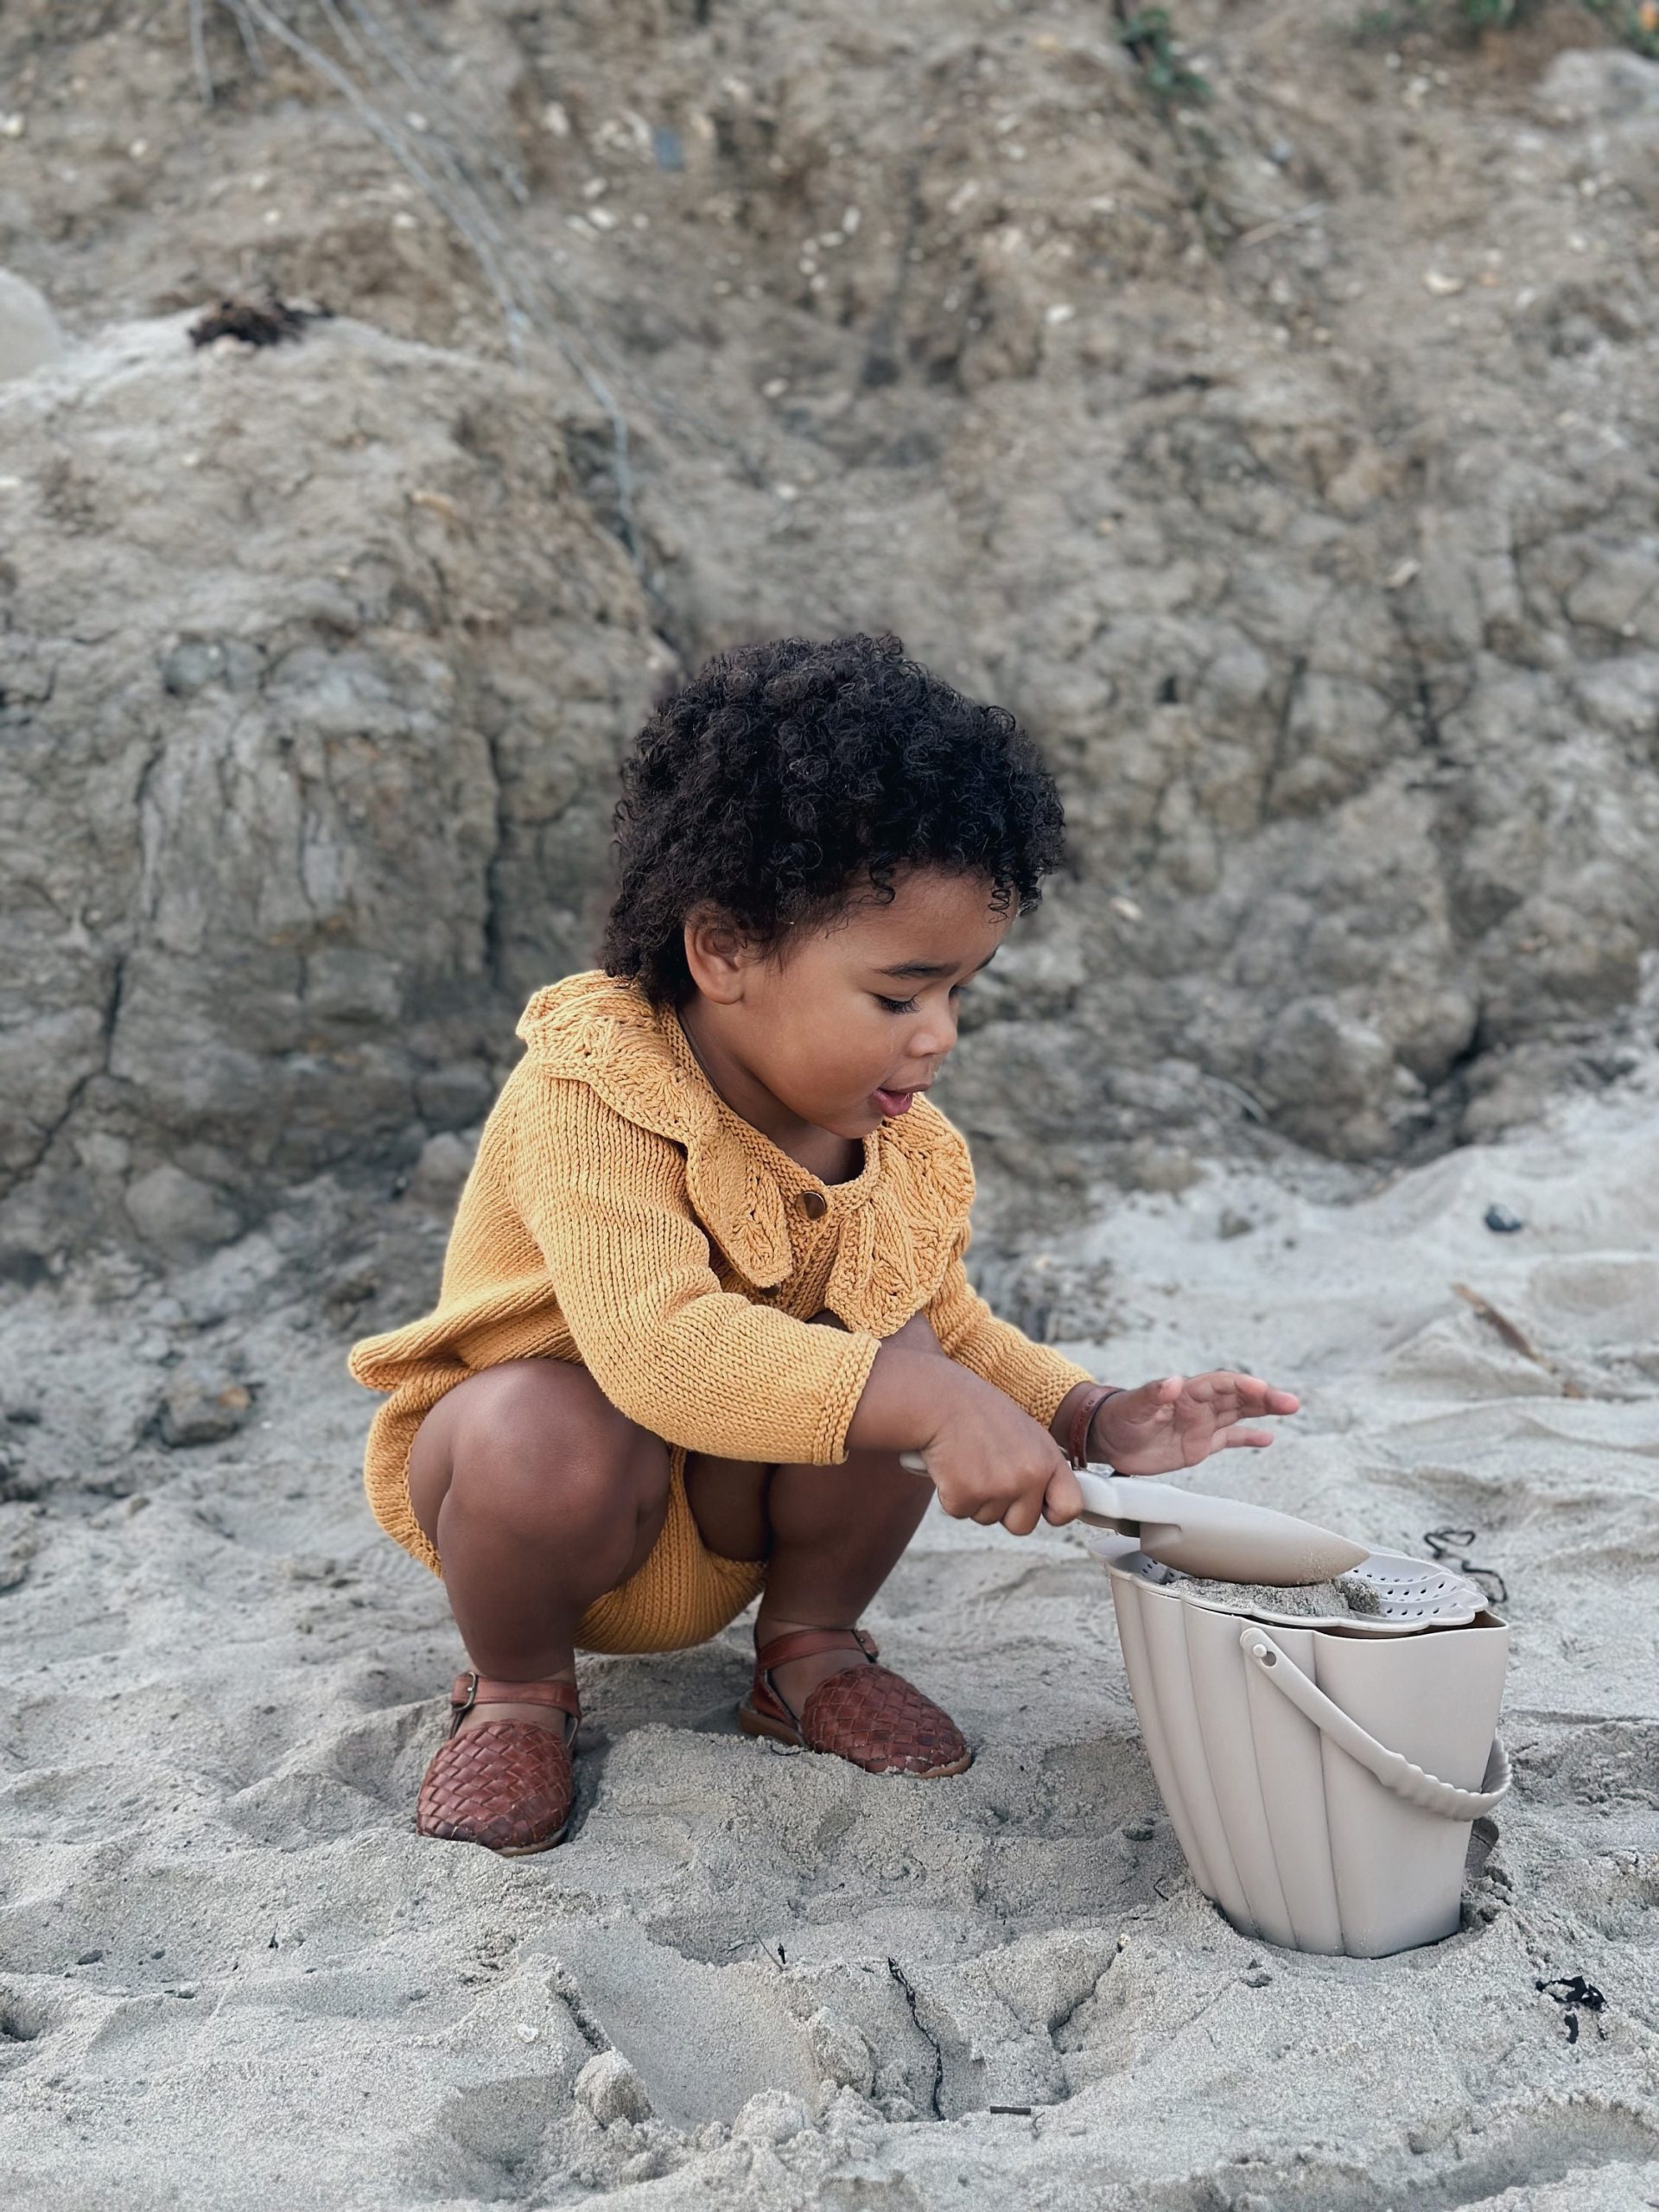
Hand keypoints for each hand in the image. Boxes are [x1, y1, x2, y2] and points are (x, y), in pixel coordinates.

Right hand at [920, 1373, 1084, 1536]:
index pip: (1070, 1506)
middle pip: (1023, 1525)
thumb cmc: (978, 1412)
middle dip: (1004, 1510)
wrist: (940, 1399)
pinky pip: (959, 1512)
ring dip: (975, 1498)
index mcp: (1048, 1459)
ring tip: (967, 1461)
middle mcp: (1029, 1477)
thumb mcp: (1024, 1433)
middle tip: (987, 1475)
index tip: (1040, 1508)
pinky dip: (950, 1494)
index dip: (1054, 1513)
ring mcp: (998, 1488)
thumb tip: (1047, 1499)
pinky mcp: (965, 1495)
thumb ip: (1038, 1465)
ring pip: (987, 1519)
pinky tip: (950, 1465)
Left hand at [1090, 1371, 1300, 1476]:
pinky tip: (1268, 1438)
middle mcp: (1198, 1406)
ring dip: (1263, 1412)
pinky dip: (1248, 1438)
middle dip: (1264, 1398)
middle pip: (1238, 1398)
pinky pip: (1229, 1439)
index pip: (1221, 1385)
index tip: (1262, 1390)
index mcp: (1185, 1392)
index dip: (1242, 1386)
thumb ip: (1152, 1394)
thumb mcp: (1133, 1405)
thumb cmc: (1118, 1416)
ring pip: (1239, 1415)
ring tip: (1288, 1408)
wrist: (1107, 1440)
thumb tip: (1172, 1381)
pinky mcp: (1199, 1445)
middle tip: (1290, 1402)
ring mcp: (1201, 1425)